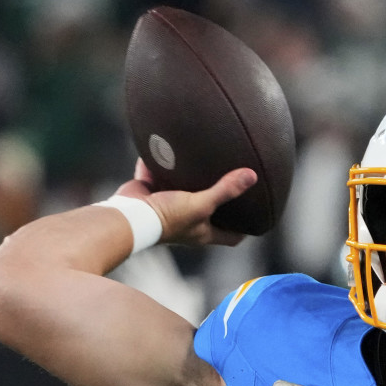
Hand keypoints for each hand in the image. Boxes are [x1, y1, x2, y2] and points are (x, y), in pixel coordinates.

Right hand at [117, 159, 256, 246]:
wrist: (129, 216)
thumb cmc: (166, 218)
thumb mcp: (201, 204)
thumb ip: (225, 190)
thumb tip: (252, 176)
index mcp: (202, 232)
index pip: (231, 237)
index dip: (244, 231)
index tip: (256, 219)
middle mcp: (187, 223)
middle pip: (209, 214)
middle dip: (220, 201)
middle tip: (234, 183)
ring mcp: (168, 209)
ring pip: (183, 193)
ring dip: (190, 181)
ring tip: (205, 162)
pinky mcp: (150, 194)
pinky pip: (157, 176)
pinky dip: (160, 165)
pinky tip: (168, 147)